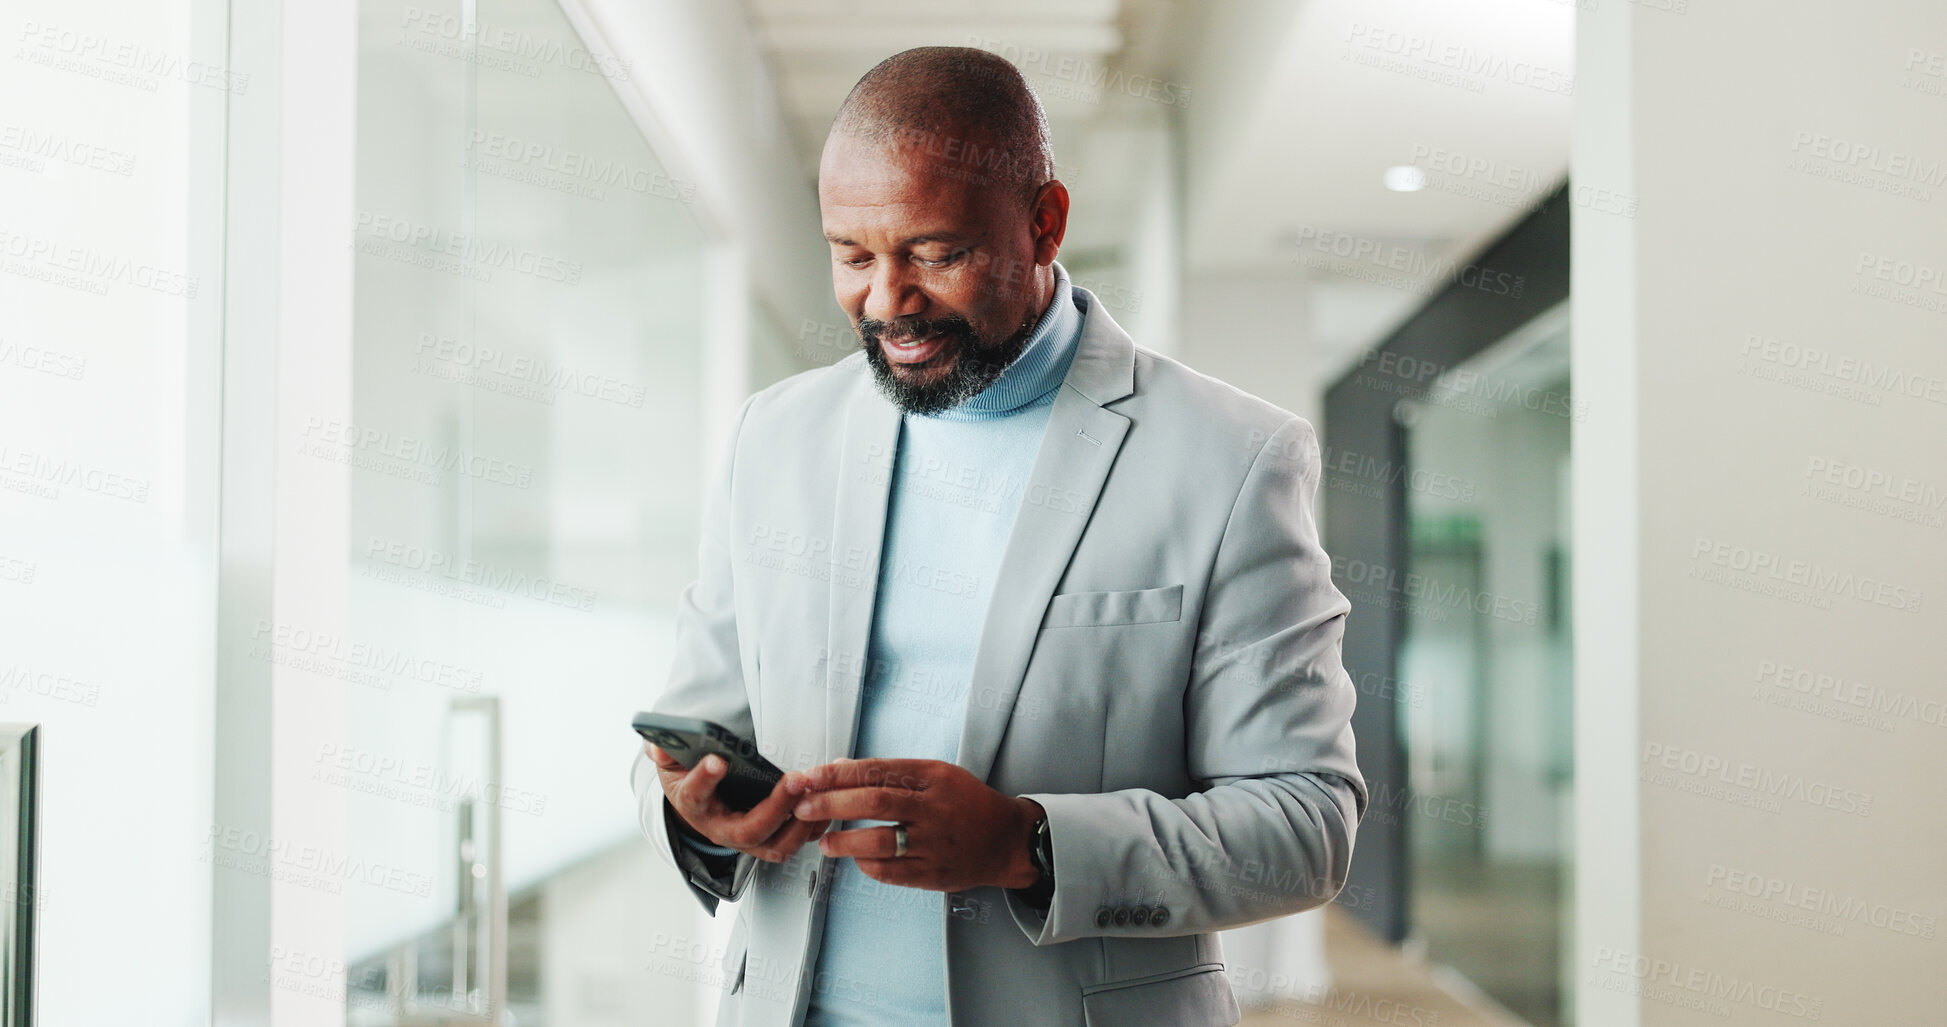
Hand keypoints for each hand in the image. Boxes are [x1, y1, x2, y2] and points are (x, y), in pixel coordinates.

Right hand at [647, 743, 828, 862]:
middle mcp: (722, 830)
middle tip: (796, 779)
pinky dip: (815, 822)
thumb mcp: (670, 763)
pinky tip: (825, 794)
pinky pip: (796, 840)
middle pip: (750, 829)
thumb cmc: (688, 781)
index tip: (717, 761)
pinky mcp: (771, 841)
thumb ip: (663, 751)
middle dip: (776, 806)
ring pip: (777, 845)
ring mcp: (748, 840)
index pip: (694, 796)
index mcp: (694, 805)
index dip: (704, 780)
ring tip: (815, 789)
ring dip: (801, 821)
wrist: (700, 808)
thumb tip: (658, 745)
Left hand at [791, 757, 1042, 892]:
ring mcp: (934, 843)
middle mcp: (934, 808)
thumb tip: (838, 768)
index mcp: (934, 777)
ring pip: (880, 842)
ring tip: (824, 842)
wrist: (1006, 840)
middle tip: (803, 807)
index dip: (839, 774)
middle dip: (832, 804)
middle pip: (875, 802)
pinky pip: (890, 872)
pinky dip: (867, 865)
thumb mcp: (935, 774)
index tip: (810, 777)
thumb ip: (889, 772)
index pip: (878, 770)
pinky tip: (856, 859)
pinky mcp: (933, 874)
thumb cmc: (965, 802)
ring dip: (844, 842)